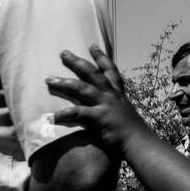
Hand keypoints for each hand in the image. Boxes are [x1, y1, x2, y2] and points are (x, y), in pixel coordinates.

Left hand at [47, 44, 143, 158]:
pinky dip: (64, 114)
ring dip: (64, 83)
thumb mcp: (125, 115)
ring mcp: (106, 105)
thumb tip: (108, 111)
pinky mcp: (100, 118)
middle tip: (63, 52)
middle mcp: (111, 95)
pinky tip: (52, 116)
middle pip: (92, 73)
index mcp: (118, 94)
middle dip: (77, 62)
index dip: (101, 57)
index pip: (110, 70)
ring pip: (82, 88)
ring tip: (49, 79)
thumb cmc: (133, 134)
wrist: (141, 144)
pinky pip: (78, 113)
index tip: (92, 46)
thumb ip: (115, 110)